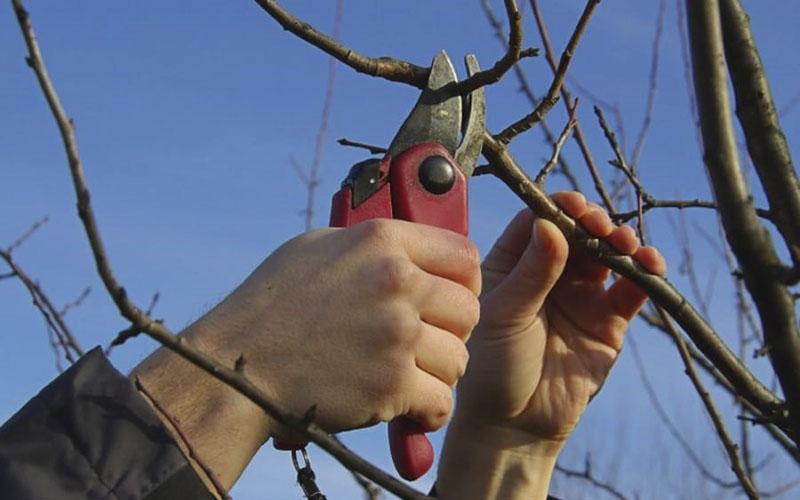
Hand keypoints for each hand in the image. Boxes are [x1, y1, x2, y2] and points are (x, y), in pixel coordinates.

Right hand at [132, 219, 479, 487]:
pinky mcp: (391, 385)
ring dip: (439, 374)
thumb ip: (372, 246)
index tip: (449, 300)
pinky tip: (407, 407)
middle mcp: (395, 281)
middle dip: (451, 331)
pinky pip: (441, 402)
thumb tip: (412, 250)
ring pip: (459, 359)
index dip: (463, 282)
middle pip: (469, 310)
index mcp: (380, 241)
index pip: (464, 255)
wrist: (235, 367)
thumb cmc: (271, 306)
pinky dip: (427, 412)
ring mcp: (396, 334)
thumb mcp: (318, 248)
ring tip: (408, 375)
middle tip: (425, 344)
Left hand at [437, 192, 664, 498]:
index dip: (558, 208)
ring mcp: (580, 295)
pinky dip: (644, 273)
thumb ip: (531, 273)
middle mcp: (548, 273)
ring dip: (621, 242)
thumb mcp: (504, 315)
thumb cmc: (493, 367)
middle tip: (599, 227)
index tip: (574, 207)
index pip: (538, 221)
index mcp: (512, 264)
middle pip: (578, 232)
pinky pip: (630, 290)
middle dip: (593, 222)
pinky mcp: (608, 321)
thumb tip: (551, 224)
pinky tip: (649, 265)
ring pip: (607, 255)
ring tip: (624, 245)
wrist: (513, 424)